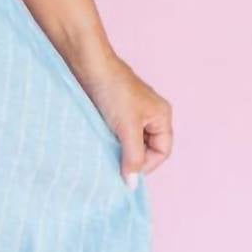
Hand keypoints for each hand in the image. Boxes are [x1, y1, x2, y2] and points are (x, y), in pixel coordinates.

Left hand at [78, 52, 173, 187]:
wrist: (89, 66)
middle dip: (132, 159)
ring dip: (119, 151)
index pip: (162, 152)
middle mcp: (151, 115)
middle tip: (114, 166)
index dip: (146, 165)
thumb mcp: (126, 128)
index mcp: (162, 116)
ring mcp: (133, 114)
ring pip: (131, 143)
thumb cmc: (113, 92)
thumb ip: (132, 157)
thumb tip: (132, 185)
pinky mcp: (115, 112)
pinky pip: (118, 135)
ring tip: (105, 155)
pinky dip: (110, 142)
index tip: (126, 172)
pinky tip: (99, 145)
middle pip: (147, 149)